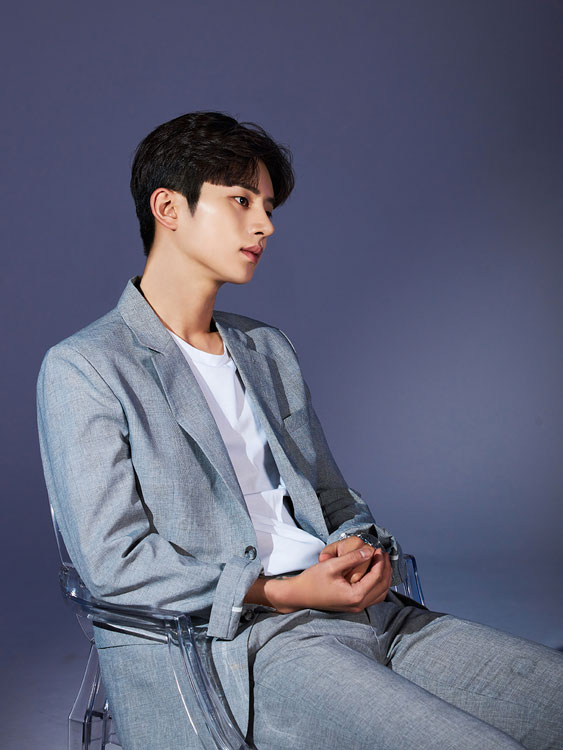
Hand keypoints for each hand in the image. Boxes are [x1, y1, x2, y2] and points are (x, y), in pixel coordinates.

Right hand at [265, 545, 392, 613]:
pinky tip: (375, 573)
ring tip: (382, 561)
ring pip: (380, 593)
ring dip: (384, 577)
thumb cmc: (313, 580)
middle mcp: (359, 604)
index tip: (378, 548)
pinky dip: (378, 584)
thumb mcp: (332, 565)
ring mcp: (357, 607)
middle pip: (382, 586)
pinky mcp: (354, 605)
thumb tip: (370, 551)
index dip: (380, 561)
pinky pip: (374, 596)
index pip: (376, 577)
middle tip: (383, 553)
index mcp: (355, 596)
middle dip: (385, 568)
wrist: (300, 594)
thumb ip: (352, 558)